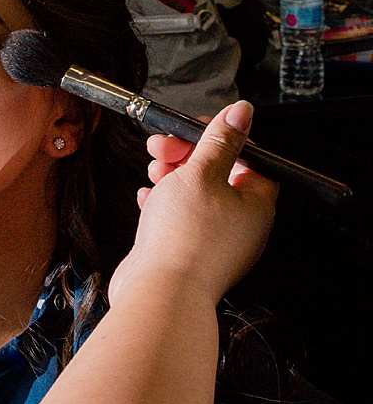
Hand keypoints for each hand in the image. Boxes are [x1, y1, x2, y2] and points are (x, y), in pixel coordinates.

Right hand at [110, 100, 275, 309]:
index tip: (192, 128)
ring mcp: (214, 240)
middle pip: (217, 174)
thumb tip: (241, 112)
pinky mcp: (187, 252)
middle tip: (162, 148)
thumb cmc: (184, 237)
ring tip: (153, 173)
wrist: (161, 291)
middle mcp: (240, 223)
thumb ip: (219, 141)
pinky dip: (163, 204)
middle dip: (187, 155)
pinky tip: (147, 199)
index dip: (219, 138)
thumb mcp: (200, 174)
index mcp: (256, 203)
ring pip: (194, 195)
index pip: (247, 157)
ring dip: (171, 177)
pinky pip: (178, 218)